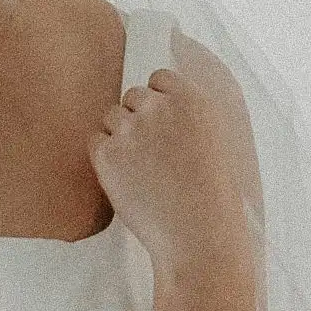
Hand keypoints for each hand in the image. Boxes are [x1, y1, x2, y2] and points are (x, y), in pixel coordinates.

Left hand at [89, 67, 251, 283]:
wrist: (198, 232)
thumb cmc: (212, 195)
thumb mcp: (215, 141)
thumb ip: (187, 116)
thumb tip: (161, 103)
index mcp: (192, 100)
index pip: (159, 78)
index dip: (158, 101)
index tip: (162, 123)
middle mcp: (158, 107)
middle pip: (132, 96)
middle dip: (138, 118)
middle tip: (151, 152)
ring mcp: (130, 129)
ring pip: (112, 117)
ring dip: (120, 136)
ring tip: (141, 168)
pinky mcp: (106, 153)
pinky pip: (95, 140)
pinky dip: (105, 157)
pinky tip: (126, 178)